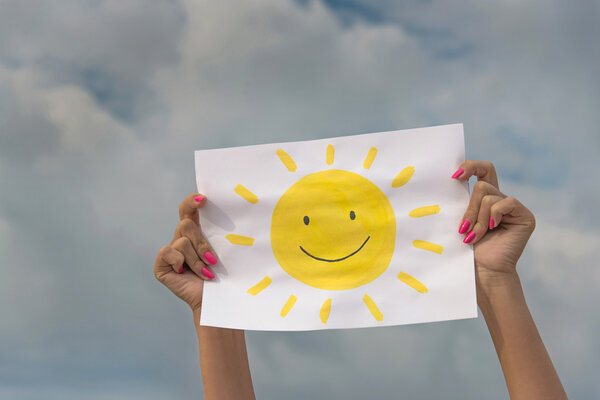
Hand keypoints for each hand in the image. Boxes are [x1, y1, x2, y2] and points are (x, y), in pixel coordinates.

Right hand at [154, 193, 218, 311]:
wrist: (217, 299)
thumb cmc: (225, 275)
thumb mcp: (224, 251)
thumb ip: (221, 233)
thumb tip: (234, 214)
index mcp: (196, 230)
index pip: (189, 208)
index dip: (192, 201)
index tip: (204, 200)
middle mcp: (182, 238)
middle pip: (186, 224)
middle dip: (201, 243)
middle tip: (213, 259)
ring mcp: (171, 251)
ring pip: (181, 241)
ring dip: (196, 259)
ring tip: (206, 273)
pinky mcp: (162, 264)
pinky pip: (168, 252)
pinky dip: (179, 262)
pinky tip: (185, 273)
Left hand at [453, 161, 535, 293]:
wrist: (482, 272)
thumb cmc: (467, 251)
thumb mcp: (461, 221)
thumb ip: (461, 202)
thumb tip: (451, 178)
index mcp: (486, 199)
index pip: (483, 171)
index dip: (470, 167)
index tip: (454, 176)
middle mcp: (501, 200)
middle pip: (483, 184)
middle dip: (469, 208)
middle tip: (463, 229)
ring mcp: (514, 208)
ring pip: (488, 195)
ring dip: (477, 218)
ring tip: (475, 237)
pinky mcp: (524, 216)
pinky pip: (505, 202)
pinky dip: (492, 216)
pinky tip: (491, 229)